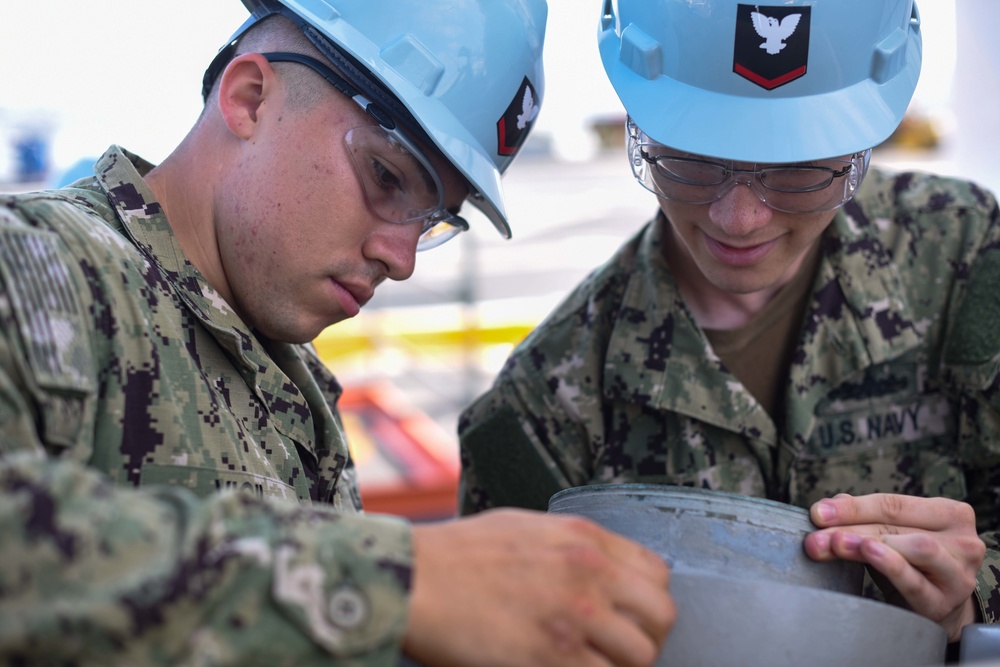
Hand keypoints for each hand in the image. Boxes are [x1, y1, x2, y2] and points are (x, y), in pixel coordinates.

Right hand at [403, 508, 674, 666]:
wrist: (414, 580)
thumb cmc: (459, 554)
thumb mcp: (526, 528)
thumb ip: (572, 547)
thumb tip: (602, 570)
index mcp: (584, 538)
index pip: (657, 574)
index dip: (646, 601)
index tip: (628, 616)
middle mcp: (589, 574)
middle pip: (661, 617)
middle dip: (646, 638)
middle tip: (618, 650)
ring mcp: (574, 619)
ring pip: (640, 657)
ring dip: (619, 665)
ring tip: (586, 663)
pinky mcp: (551, 659)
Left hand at [803, 493, 984, 640]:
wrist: (939, 610)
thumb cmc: (912, 564)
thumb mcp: (892, 535)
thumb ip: (865, 518)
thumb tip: (830, 505)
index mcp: (950, 513)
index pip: (894, 504)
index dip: (853, 507)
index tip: (817, 512)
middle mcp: (962, 540)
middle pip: (895, 526)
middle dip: (849, 528)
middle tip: (815, 537)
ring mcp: (957, 573)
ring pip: (912, 548)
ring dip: (867, 543)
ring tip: (836, 544)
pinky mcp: (946, 601)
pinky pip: (915, 581)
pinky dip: (890, 566)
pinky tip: (868, 554)